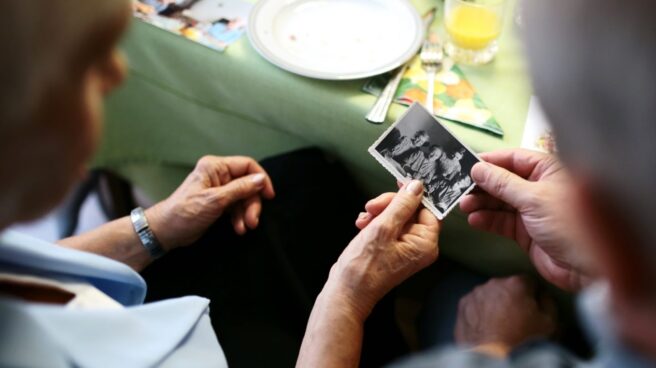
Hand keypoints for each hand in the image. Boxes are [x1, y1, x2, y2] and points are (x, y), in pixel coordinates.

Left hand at [146, 156, 274, 250]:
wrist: (166, 231)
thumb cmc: (185, 212)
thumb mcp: (215, 200)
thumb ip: (240, 189)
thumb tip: (261, 180)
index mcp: (215, 167)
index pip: (247, 166)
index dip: (261, 179)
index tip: (269, 196)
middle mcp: (218, 175)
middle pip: (247, 184)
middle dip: (252, 203)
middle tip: (253, 221)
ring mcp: (219, 189)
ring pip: (244, 197)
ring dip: (246, 213)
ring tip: (245, 228)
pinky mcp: (218, 202)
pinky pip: (236, 206)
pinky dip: (239, 217)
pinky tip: (239, 228)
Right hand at [328, 180, 439, 318]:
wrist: (345, 291)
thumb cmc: (364, 266)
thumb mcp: (383, 228)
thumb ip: (401, 205)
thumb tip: (417, 186)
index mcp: (425, 244)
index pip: (428, 209)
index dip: (413, 196)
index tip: (398, 183)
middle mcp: (419, 246)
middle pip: (411, 211)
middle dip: (389, 205)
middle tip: (372, 206)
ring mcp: (404, 248)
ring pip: (396, 216)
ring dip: (378, 213)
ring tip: (364, 220)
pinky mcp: (391, 248)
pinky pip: (387, 226)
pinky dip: (374, 222)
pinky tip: (362, 225)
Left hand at [455, 276, 555, 356]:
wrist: (494, 359)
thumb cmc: (522, 342)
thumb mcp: (550, 324)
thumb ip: (548, 302)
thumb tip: (543, 296)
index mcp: (516, 284)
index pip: (529, 282)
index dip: (532, 296)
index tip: (532, 308)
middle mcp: (493, 284)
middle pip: (507, 287)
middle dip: (512, 299)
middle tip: (516, 320)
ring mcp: (475, 294)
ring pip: (489, 295)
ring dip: (494, 304)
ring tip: (500, 326)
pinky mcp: (462, 306)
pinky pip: (474, 304)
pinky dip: (479, 312)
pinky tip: (486, 327)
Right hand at [460, 149, 590, 290]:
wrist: (587, 268)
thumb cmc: (570, 225)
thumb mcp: (534, 198)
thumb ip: (502, 183)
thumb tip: (477, 169)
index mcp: (548, 170)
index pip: (513, 159)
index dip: (490, 161)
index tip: (466, 165)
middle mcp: (539, 187)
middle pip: (503, 180)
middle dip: (482, 185)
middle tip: (460, 188)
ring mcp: (531, 210)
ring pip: (499, 202)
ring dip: (481, 203)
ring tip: (464, 205)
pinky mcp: (525, 231)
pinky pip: (501, 221)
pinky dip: (487, 220)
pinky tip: (475, 219)